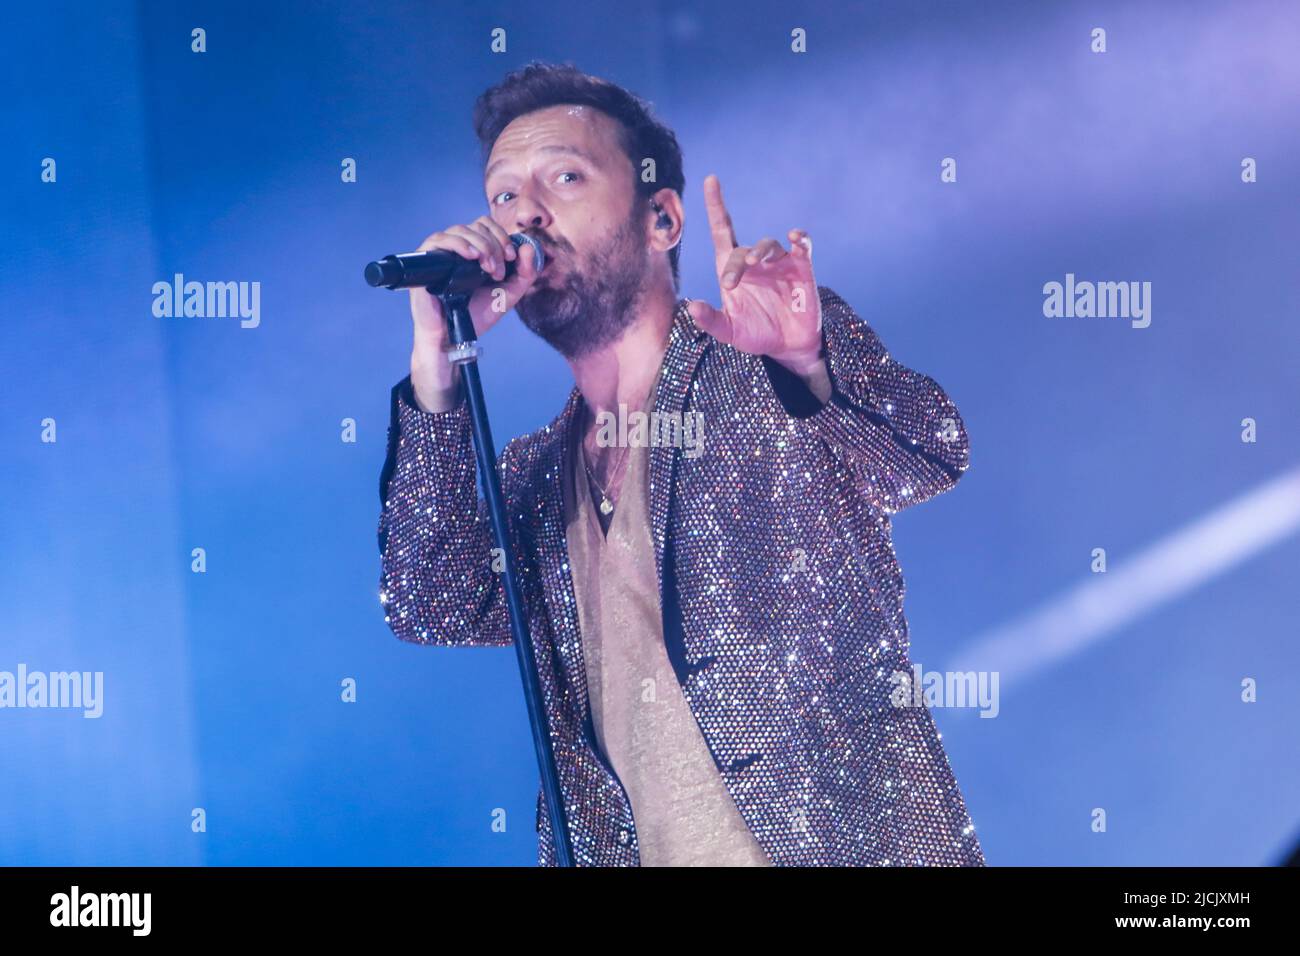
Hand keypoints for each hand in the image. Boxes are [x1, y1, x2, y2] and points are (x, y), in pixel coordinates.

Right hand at [408, 216, 542, 409]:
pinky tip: (470, 255)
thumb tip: (527, 247)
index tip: (511, 257)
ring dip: (481, 245)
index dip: (501, 236)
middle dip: (494, 245)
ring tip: (488, 268)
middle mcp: (456, 248)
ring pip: (460, 230)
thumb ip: (525, 273)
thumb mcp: (509, 293)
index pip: (487, 226)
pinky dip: (458, 244)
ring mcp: (440, 252)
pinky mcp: (425, 260)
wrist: (454, 336)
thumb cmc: (477, 315)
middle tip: (498, 270)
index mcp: (474, 250)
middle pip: (476, 226)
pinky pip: (439, 239)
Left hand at [686, 174, 822, 374]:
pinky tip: (795, 237)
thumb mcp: (729, 331)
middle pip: (743, 249)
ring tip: (753, 264)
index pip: (722, 230)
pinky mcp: (802, 269)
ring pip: (769, 245)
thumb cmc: (756, 333)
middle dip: (735, 264)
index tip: (710, 180)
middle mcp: (755, 262)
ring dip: (760, 251)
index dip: (716, 206)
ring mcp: (780, 263)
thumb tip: (691, 307)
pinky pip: (803, 246)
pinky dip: (800, 239)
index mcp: (733, 270)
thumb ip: (710, 321)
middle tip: (730, 284)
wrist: (787, 347)